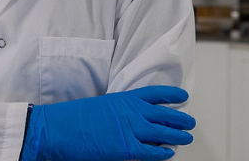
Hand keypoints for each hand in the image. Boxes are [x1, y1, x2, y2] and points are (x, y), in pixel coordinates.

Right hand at [21, 85, 194, 160]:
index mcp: (125, 99)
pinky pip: (152, 151)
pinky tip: (169, 153)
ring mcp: (131, 130)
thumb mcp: (101, 107)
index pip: (156, 94)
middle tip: (189, 122)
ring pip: (164, 133)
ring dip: (178, 136)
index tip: (183, 96)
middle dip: (180, 118)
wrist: (59, 129)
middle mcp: (132, 112)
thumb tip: (130, 120)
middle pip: (165, 114)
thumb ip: (119, 112)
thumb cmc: (74, 118)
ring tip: (187, 138)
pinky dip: (162, 152)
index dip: (172, 95)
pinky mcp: (127, 148)